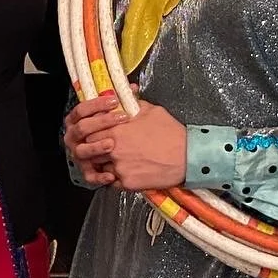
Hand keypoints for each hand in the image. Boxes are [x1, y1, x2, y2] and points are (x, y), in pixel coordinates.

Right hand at [65, 94, 128, 185]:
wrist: (120, 153)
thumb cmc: (114, 130)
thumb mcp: (117, 114)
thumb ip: (122, 102)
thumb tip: (132, 88)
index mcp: (77, 121)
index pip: (81, 109)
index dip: (97, 104)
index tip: (114, 101)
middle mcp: (74, 137)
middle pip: (82, 128)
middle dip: (101, 122)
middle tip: (120, 118)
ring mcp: (79, 154)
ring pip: (82, 150)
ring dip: (96, 147)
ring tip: (112, 144)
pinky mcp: (86, 171)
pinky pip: (90, 175)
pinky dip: (99, 176)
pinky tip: (111, 174)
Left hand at [66, 91, 187, 190]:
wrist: (188, 157)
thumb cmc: (171, 133)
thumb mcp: (150, 110)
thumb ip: (131, 103)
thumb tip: (126, 93)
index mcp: (116, 131)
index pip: (89, 132)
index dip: (93, 133)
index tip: (99, 134)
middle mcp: (113, 150)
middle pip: (90, 151)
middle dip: (95, 149)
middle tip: (105, 148)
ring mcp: (119, 168)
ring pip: (100, 168)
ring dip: (104, 164)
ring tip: (116, 161)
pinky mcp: (128, 184)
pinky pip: (112, 183)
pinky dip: (115, 178)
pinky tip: (125, 171)